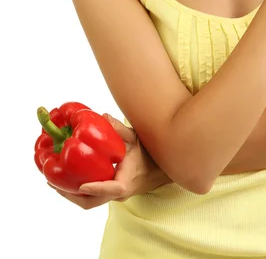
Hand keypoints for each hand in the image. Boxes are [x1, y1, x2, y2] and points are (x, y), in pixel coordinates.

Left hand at [47, 114, 170, 209]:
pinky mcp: (108, 195)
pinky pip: (90, 197)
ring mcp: (112, 197)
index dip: (96, 188)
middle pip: (91, 202)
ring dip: (70, 195)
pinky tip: (64, 179)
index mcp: (126, 182)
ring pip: (88, 202)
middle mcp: (117, 194)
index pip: (111, 189)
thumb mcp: (136, 138)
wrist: (160, 170)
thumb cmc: (148, 154)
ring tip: (52, 182)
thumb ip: (120, 128)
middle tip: (53, 183)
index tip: (81, 185)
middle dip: (70, 195)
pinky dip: (76, 191)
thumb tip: (102, 116)